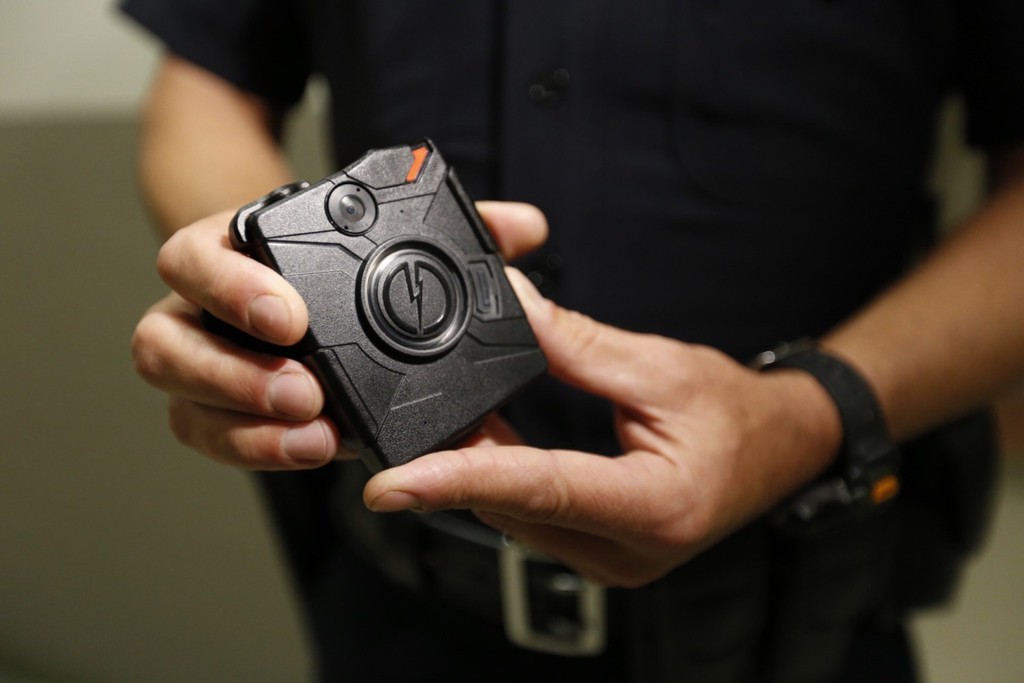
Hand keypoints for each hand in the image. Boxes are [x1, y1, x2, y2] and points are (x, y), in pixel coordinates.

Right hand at [131, 201, 547, 468]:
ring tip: (315, 437)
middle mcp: (205, 309)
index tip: (294, 317)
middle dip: (232, 372)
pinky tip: (313, 450)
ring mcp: (207, 366)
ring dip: (242, 425)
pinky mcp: (222, 414)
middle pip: (163, 339)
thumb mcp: (401, 239)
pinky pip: (211, 439)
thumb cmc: (348, 264)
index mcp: (237, 252)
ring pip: (179, 400)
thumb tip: (525, 226)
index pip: (198, 256)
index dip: (234, 286)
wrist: (313, 300)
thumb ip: (459, 229)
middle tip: (306, 391)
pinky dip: (256, 450)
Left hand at [363, 272, 842, 586]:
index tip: (391, 485)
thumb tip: (511, 306)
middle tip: (404, 415)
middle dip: (452, 461)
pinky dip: (500, 478)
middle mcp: (625, 551)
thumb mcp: (663, 367)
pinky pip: (530, 517)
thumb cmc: (739, 415)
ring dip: (474, 468)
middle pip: (511, 505)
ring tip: (444, 417)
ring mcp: (609, 560)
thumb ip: (578, 344)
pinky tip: (481, 441)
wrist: (782, 451)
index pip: (538, 491)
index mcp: (653, 507)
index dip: (458, 483)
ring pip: (513, 515)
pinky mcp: (598, 550)